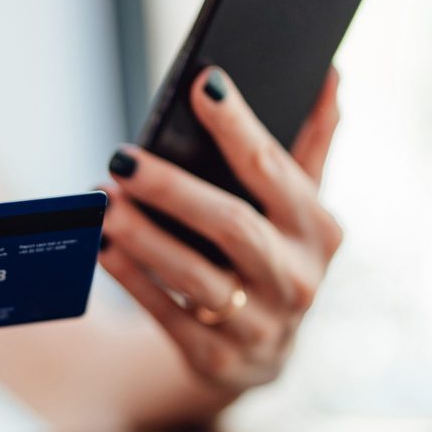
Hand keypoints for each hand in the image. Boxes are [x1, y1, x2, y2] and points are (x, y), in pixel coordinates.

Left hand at [100, 67, 343, 391]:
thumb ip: (311, 144)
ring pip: (195, 275)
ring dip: (143, 237)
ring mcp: (259, 325)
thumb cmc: (271, 257)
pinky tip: (99, 247)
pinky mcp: (217, 359)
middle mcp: (296, 279)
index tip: (201, 85)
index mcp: (318, 231)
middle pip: (232, 225)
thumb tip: (331, 72)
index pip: (274, 169)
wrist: (259, 357)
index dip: (238, 126)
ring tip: (102, 202)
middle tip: (122, 159)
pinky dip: (132, 279)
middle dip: (174, 190)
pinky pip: (168, 316)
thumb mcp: (298, 209)